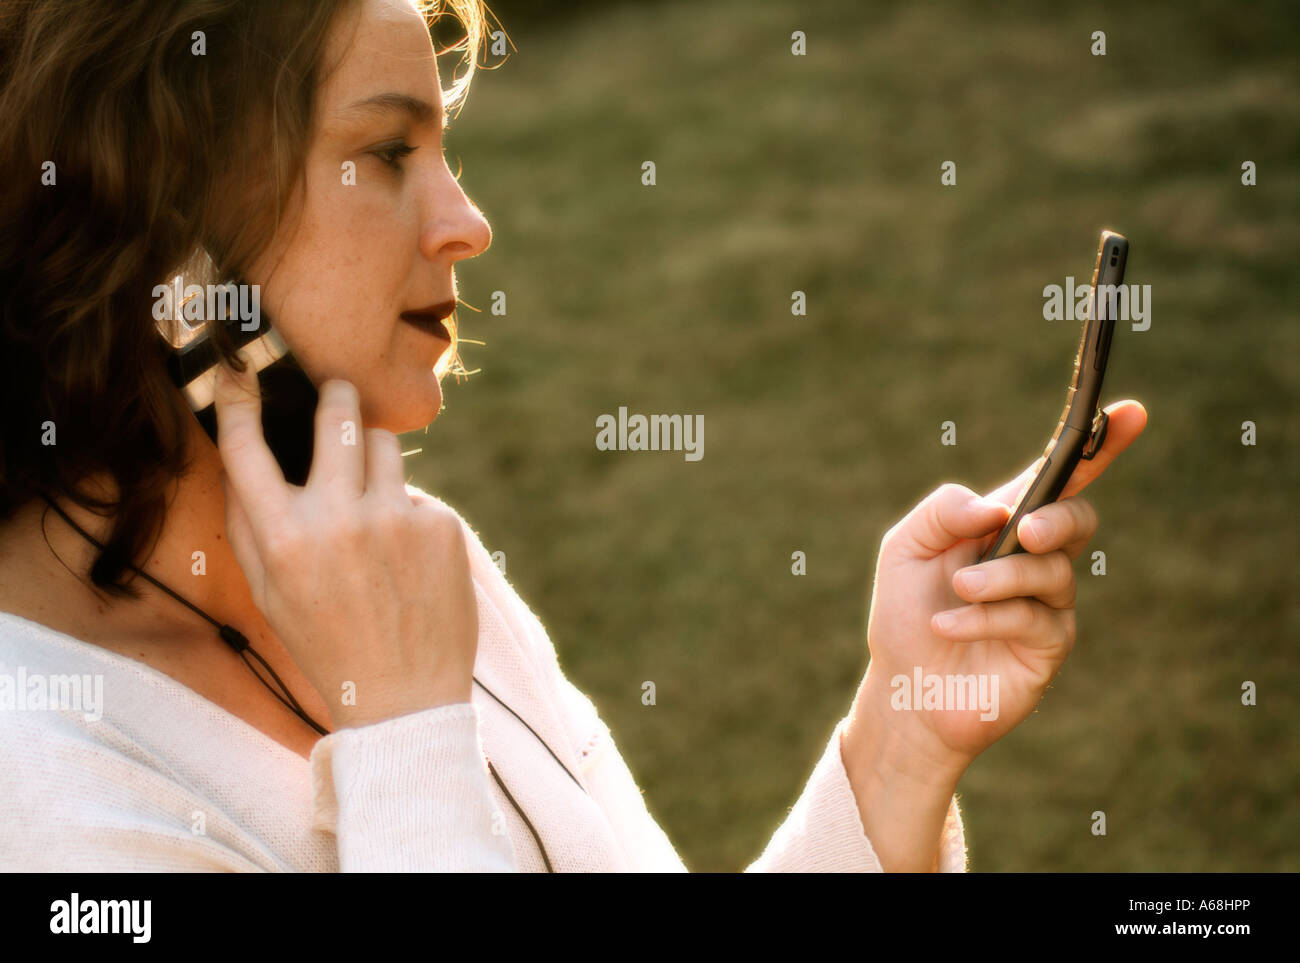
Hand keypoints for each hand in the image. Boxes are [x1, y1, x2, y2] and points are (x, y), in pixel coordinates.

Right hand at [212, 361, 478, 728]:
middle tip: (337, 390)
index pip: (248, 449)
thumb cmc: (327, 645)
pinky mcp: (441, 526)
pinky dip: (407, 514)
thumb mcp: (269, 595)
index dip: (238, 403)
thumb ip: (249, 528)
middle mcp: (339, 520)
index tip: (239, 375)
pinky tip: (407, 559)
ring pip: (384, 445)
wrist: (404, 697)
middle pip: (336, 418)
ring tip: (372, 504)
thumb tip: (237, 462)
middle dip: (335, 395)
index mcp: (285, 540)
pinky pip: (416, 495)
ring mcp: (396, 519)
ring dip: (373, 457)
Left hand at [841, 400, 1145, 869]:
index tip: (1130, 412)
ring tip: (957, 591)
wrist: (902, 690)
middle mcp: (1035, 559)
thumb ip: (942, 512)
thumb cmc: (905, 614)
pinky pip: (1034, 618)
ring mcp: (1048, 603)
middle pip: (1077, 519)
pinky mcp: (1050, 646)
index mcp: (1003, 524)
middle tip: (1023, 532)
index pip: (1058, 478)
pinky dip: (986, 616)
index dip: (1097, 446)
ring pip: (1051, 572)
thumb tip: (994, 507)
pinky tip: (949, 624)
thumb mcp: (904, 549)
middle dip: (1057, 519)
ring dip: (998, 578)